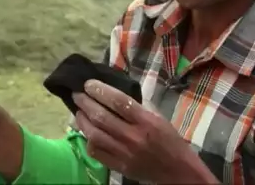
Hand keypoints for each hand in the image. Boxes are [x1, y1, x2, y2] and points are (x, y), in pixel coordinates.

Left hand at [72, 80, 217, 183]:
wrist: (178, 171)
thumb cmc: (170, 140)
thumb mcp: (159, 117)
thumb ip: (139, 106)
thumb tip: (115, 94)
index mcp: (146, 121)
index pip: (118, 101)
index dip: (100, 91)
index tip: (88, 84)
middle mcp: (133, 136)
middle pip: (101, 117)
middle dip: (85, 103)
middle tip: (76, 94)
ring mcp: (124, 153)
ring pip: (94, 134)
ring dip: (82, 120)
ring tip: (78, 111)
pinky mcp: (119, 166)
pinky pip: (96, 152)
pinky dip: (88, 140)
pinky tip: (87, 132)